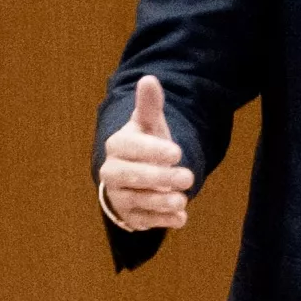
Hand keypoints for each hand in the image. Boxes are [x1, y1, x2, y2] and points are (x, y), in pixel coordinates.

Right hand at [99, 73, 193, 233]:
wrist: (135, 176)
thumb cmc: (145, 146)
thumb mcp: (149, 126)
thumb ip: (149, 106)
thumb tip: (149, 79)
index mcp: (117, 146)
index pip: (128, 148)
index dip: (151, 150)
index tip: (176, 152)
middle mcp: (112, 173)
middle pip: (129, 176)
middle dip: (158, 177)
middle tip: (188, 177)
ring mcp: (120, 197)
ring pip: (137, 201)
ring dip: (160, 202)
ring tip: (182, 199)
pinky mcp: (130, 217)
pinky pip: (144, 221)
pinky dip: (162, 221)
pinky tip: (181, 218)